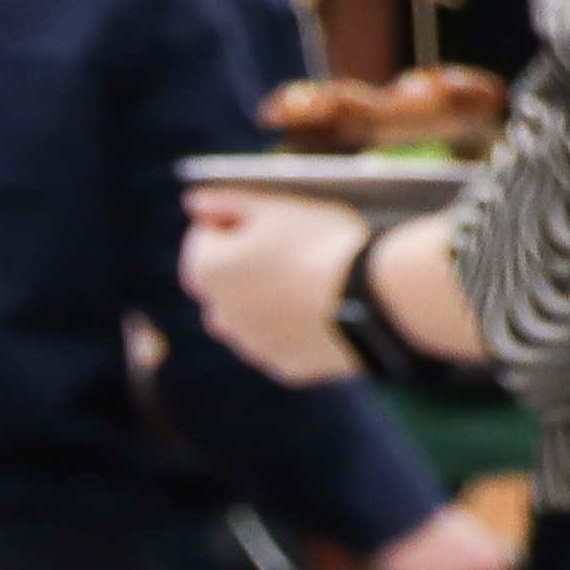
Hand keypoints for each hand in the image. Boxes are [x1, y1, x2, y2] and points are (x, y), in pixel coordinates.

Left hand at [178, 192, 365, 386]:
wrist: (375, 299)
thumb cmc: (322, 243)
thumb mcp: (275, 207)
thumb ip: (226, 201)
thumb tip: (194, 203)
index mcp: (206, 272)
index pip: (205, 237)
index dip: (239, 221)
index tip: (274, 220)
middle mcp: (218, 316)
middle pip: (227, 281)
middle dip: (249, 265)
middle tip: (296, 249)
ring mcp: (251, 346)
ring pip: (253, 315)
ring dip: (270, 299)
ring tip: (314, 280)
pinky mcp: (285, 367)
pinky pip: (283, 341)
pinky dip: (296, 327)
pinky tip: (324, 310)